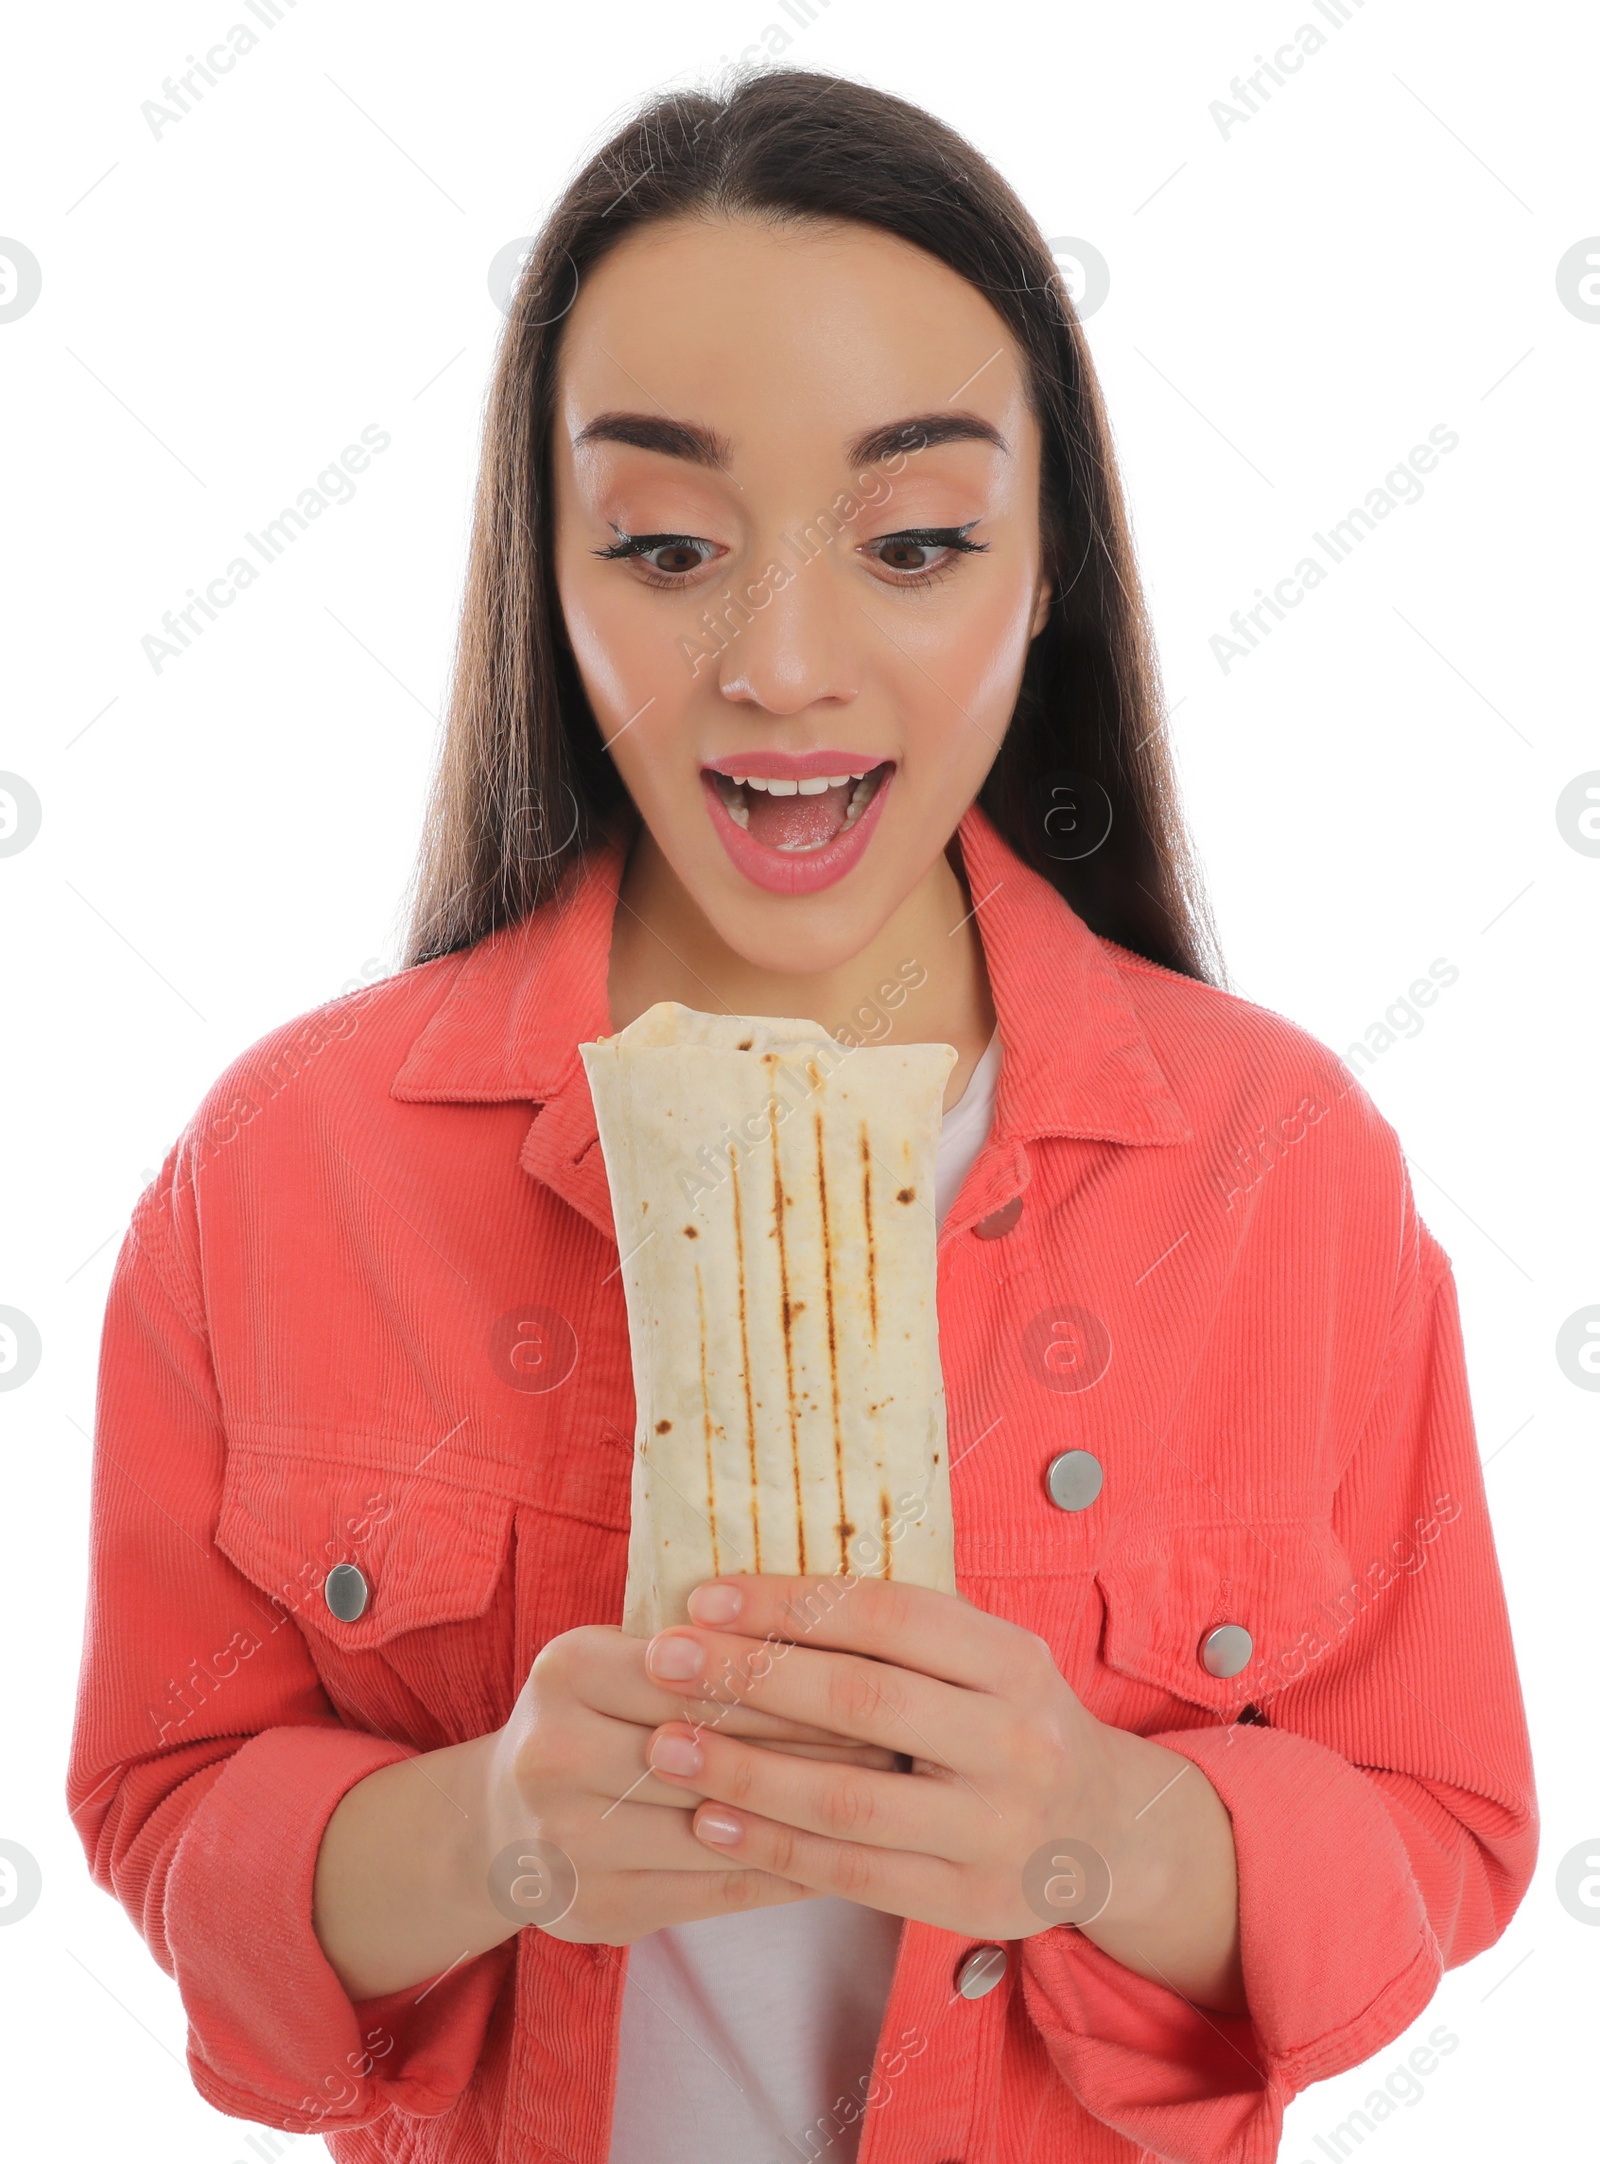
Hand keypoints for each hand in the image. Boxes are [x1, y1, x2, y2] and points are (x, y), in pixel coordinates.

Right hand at [483, 1620, 899, 1946]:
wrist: (501, 1823)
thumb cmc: (595, 1719)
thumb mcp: (621, 1658)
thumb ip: (704, 1651)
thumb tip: (838, 1633)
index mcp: (567, 1670)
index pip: (701, 1668)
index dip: (790, 1673)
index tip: (869, 1675)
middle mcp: (554, 1753)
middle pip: (711, 1746)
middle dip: (812, 1744)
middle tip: (896, 1740)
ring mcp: (566, 1842)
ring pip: (719, 1825)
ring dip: (809, 1814)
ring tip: (883, 1799)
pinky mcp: (592, 1910)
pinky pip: (715, 1891)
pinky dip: (783, 1871)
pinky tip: (839, 1857)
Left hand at [637, 1575, 1244, 2009]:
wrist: (1109, 1832)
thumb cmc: (1013, 1721)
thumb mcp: (989, 1660)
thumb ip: (902, 1632)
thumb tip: (761, 1589)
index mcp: (1014, 1661)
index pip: (890, 1616)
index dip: (791, 1604)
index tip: (705, 1597)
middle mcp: (1015, 1741)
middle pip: (862, 1702)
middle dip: (751, 1677)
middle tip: (665, 1660)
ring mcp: (996, 1829)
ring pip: (848, 1800)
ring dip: (744, 1773)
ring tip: (666, 1747)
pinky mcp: (971, 1900)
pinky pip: (853, 1875)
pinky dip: (773, 1847)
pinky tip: (711, 1820)